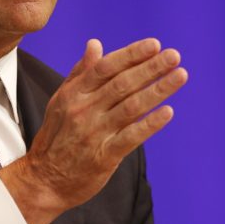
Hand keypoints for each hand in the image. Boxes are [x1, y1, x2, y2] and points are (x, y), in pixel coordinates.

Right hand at [0, 38, 186, 223]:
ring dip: (158, 90)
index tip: (154, 44)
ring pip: (131, 106)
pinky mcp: (104, 156)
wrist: (43, 180)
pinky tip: (168, 112)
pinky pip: (131, 137)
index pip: (106, 67)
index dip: (131, 54)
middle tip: (174, 55)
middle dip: (150, 67)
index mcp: (74, 93)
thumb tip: (95, 43)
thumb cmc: (56, 136)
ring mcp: (95, 133)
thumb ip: (81, 72)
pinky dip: (150, 124)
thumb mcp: (61, 99)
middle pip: (122, 83)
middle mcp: (84, 110)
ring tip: (180, 76)